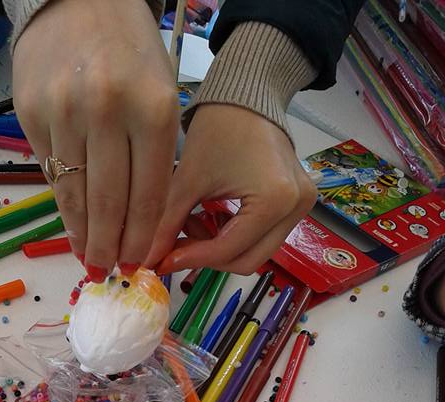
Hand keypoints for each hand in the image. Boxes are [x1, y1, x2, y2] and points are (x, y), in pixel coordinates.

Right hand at [13, 0, 179, 279]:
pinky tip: (71, 220)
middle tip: (109, 272)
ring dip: (82, 233)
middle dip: (110, 247)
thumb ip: (152, 158)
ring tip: (89, 256)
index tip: (137, 263)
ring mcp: (64, 111)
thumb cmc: (130, 55)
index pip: (148, 194)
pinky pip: (49, 171)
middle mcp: (108, 110)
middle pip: (109, 202)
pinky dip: (62, 201)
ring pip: (74, 193)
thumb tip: (139, 226)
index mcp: (154, 108)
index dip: (141, 238)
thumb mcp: (159, 97)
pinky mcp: (31, 112)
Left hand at [147, 104, 317, 275]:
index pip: (228, 251)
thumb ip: (167, 225)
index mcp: (274, 200)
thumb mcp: (188, 180)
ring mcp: (301, 207)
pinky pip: (261, 237)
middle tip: (174, 247)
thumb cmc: (219, 127)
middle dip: (206, 258)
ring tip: (190, 225)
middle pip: (246, 261)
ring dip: (218, 248)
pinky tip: (207, 218)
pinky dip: (232, 236)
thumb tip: (147, 260)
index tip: (160, 260)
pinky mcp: (296, 203)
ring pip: (253, 252)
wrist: (248, 93)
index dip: (190, 259)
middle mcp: (296, 208)